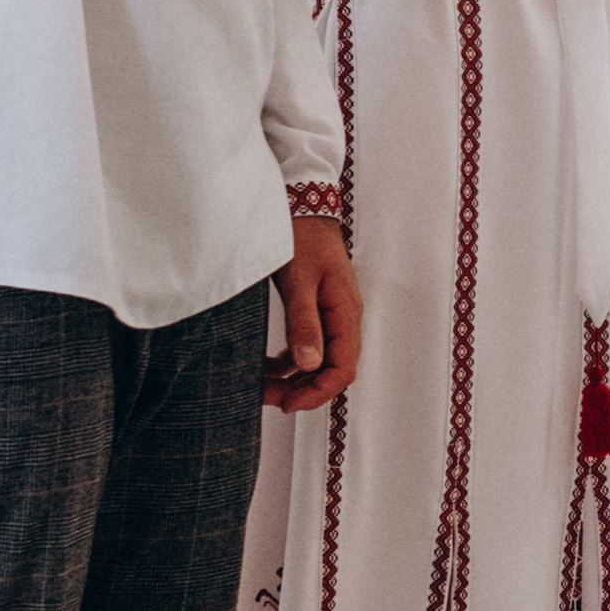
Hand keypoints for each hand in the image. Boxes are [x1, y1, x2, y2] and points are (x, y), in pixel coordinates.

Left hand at [267, 215, 361, 412]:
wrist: (303, 207)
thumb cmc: (304, 239)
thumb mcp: (299, 281)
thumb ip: (304, 323)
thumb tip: (309, 364)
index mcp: (346, 313)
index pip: (343, 368)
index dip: (318, 392)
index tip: (288, 403)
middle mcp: (344, 318)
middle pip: (332, 369)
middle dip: (302, 389)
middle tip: (268, 397)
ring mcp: (332, 314)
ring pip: (320, 360)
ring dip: (296, 377)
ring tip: (264, 385)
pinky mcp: (319, 309)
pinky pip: (311, 345)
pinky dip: (292, 360)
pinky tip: (270, 365)